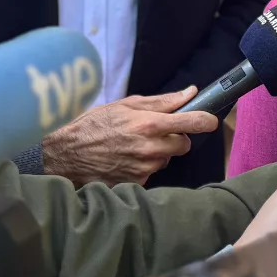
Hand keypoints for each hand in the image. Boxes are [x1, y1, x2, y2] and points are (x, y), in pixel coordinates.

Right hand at [41, 86, 219, 185]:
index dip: (205, 121)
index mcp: (149, 124)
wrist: (65, 155)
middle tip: (156, 132)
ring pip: (166, 159)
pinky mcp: (136, 183)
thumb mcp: (125, 104)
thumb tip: (190, 93)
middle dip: (176, 138)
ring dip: (158, 152)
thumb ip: (162, 101)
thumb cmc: (93, 125)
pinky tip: (125, 159)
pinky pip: (151, 173)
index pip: (191, 123)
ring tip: (133, 145)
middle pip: (183, 145)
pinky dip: (144, 166)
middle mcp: (150, 147)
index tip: (212, 120)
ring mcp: (144, 168)